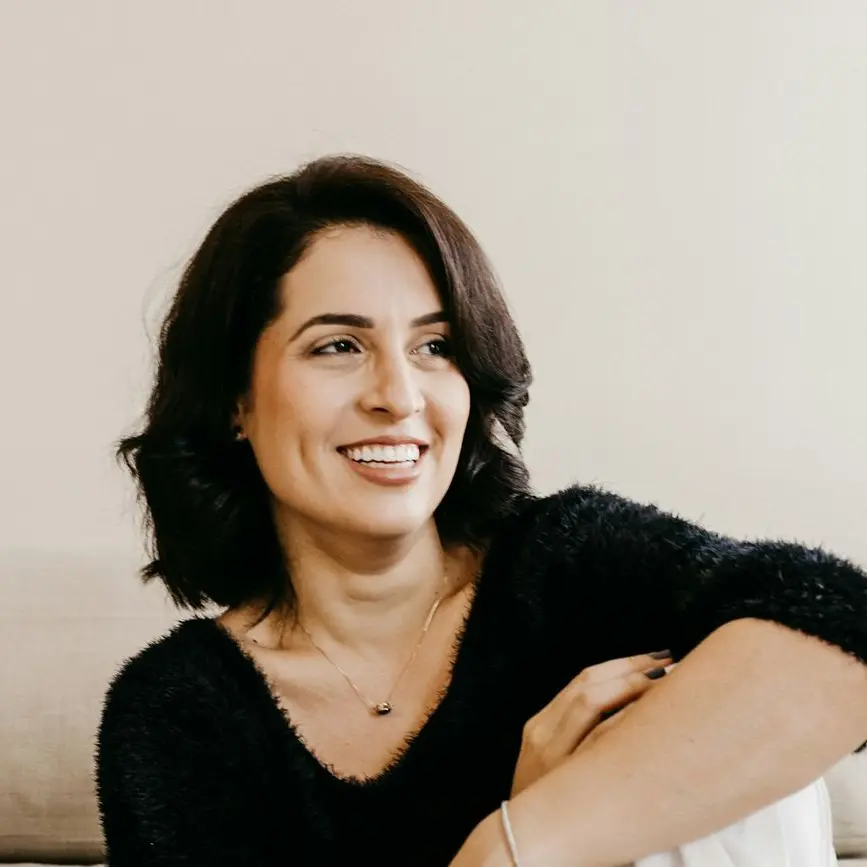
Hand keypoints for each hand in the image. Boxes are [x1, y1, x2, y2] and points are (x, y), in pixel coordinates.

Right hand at [511, 651, 671, 795]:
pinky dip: (625, 720)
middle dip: (633, 670)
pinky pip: (598, 738)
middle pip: (590, 684)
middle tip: (672, 664)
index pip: (584, 679)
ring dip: (633, 687)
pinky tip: (654, 717)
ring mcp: (552, 756)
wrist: (521, 851)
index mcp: (539, 725)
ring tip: (670, 683)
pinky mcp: (564, 779)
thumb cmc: (549, 808)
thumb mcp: (551, 764)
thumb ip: (574, 735)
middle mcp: (543, 734)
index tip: (657, 658)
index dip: (623, 664)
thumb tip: (626, 707)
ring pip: (591, 703)